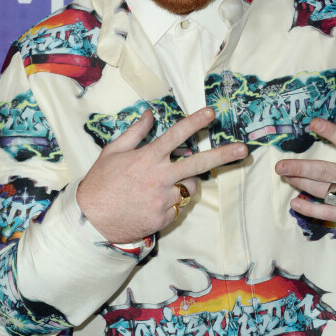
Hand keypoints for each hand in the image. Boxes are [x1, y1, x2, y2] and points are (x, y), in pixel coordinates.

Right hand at [77, 107, 247, 243]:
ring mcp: (163, 199)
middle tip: (244, 150)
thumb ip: (134, 133)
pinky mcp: (164, 217)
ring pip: (189, 187)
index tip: (211, 113)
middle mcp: (159, 177)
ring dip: (186, 182)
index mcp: (147, 158)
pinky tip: (152, 201)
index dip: (195, 122)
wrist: (91, 221)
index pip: (176, 135)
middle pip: (198, 163)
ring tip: (165, 183)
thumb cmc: (100, 183)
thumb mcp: (112, 152)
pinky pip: (177, 205)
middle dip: (223, 155)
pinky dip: (171, 201)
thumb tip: (149, 114)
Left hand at [275, 90, 335, 233]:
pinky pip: (328, 213)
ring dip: (300, 184)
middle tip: (279, 165)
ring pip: (323, 191)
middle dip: (300, 168)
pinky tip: (295, 203)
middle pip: (325, 171)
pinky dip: (310, 209)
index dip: (329, 131)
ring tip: (284, 175)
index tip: (312, 123)